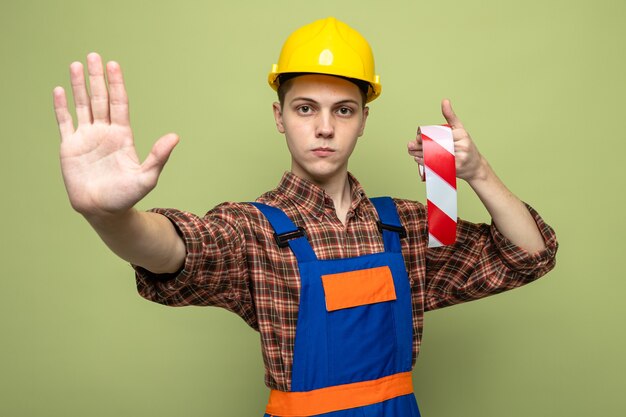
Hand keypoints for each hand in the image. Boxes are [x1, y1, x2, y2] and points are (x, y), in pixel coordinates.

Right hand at [53, 52, 178, 217]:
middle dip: (97, 78)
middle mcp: (104, 133)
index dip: (116, 84)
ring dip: (79, 86)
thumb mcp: (147, 176)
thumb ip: (159, 156)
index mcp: (122, 136)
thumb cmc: (126, 196)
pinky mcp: (70, 147)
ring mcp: (86, 138)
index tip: (114, 65)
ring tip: (76, 65)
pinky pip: (65, 122)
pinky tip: (60, 90)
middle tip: (94, 56)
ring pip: (82, 106)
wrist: (103, 211)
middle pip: (100, 99)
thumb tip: (175, 136)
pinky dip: (62, 107)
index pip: (119, 104)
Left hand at [407, 99, 485, 181]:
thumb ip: (451, 116)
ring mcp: (460, 157)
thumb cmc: (465, 146)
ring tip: (411, 152)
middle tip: (410, 146)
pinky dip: (426, 163)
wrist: (475, 168)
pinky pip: (438, 165)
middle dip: (420, 146)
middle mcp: (462, 145)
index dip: (427, 136)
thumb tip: (444, 100)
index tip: (417, 137)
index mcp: (461, 134)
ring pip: (435, 155)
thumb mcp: (460, 129)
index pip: (440, 134)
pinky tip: (418, 159)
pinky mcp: (456, 168)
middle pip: (436, 145)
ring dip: (420, 154)